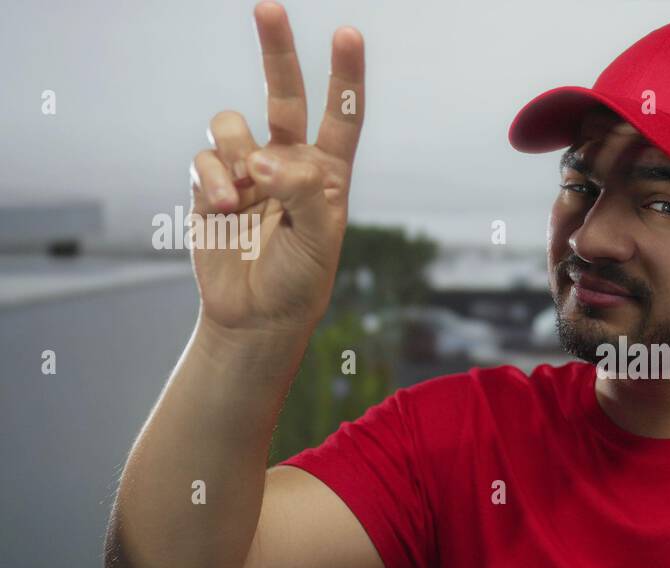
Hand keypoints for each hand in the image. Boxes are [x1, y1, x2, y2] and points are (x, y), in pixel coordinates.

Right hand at [189, 1, 364, 336]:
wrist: (256, 315)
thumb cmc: (300, 279)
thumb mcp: (320, 239)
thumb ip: (303, 192)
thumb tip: (260, 159)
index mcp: (328, 172)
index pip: (341, 115)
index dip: (345, 76)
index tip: (347, 34)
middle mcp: (289, 161)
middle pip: (282, 93)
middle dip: (276, 49)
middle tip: (268, 7)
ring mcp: (246, 169)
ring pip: (232, 124)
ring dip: (237, 151)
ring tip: (248, 191)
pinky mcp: (210, 183)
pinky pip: (204, 158)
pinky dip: (213, 178)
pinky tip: (226, 205)